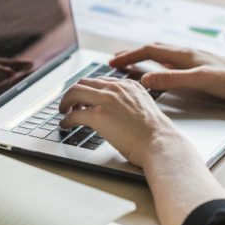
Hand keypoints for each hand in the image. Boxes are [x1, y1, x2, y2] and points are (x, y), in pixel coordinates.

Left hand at [59, 77, 193, 167]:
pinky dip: (66, 120)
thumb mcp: (145, 108)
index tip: (83, 97)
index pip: (100, 81)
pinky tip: (65, 125)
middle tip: (69, 103)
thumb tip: (118, 112)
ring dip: (65, 102)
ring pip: (74, 92)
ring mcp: (106, 100)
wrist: (160, 143)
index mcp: (128, 85)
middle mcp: (116, 88)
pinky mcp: (98, 115)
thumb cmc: (156, 133)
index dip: (88, 89)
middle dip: (73, 93)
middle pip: (84, 82)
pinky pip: (73, 114)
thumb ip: (130, 103)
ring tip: (64, 111)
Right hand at [109, 43, 224, 102]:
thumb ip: (173, 79)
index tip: (112, 62)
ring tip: (133, 62)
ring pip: (163, 54)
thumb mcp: (201, 81)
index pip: (149, 50)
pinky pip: (174, 61)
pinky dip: (160, 63)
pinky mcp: (202, 66)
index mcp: (185, 54)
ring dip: (145, 56)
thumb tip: (147, 78)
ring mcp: (195, 59)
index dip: (129, 56)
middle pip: (153, 49)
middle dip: (132, 54)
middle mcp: (188, 53)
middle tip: (115, 60)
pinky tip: (163, 69)